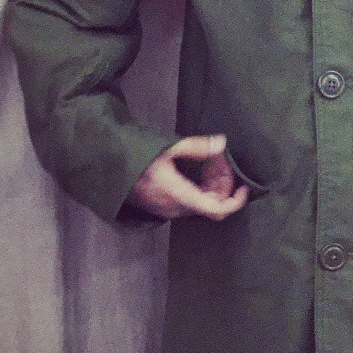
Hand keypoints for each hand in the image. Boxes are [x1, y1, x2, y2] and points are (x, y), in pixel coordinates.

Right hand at [128, 135, 249, 220]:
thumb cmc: (137, 157)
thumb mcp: (167, 148)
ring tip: (210, 159)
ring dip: (211, 183)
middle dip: (222, 182)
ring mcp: (169, 209)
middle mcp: (176, 208)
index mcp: (180, 196)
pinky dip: (200, 186)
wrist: (108, 167)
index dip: (236, 201)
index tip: (244, 186)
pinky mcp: (164, 206)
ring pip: (202, 202)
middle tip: (220, 158)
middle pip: (212, 203)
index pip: (217, 209)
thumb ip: (196, 147)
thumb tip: (222, 142)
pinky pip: (191, 200)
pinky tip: (198, 168)